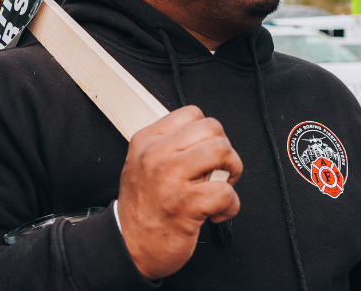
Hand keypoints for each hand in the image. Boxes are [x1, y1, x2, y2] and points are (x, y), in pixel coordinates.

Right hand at [117, 105, 242, 280]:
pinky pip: (226, 192)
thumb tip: (207, 139)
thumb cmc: (144, 208)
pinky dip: (231, 205)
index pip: (192, 114)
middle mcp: (155, 155)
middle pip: (212, 129)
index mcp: (146, 141)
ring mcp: (170, 179)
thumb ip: (169, 146)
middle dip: (224, 151)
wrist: (128, 247)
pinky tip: (216, 213)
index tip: (204, 155)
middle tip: (217, 173)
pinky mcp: (185, 205)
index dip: (207, 134)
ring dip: (232, 172)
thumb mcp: (142, 165)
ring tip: (219, 188)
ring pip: (222, 151)